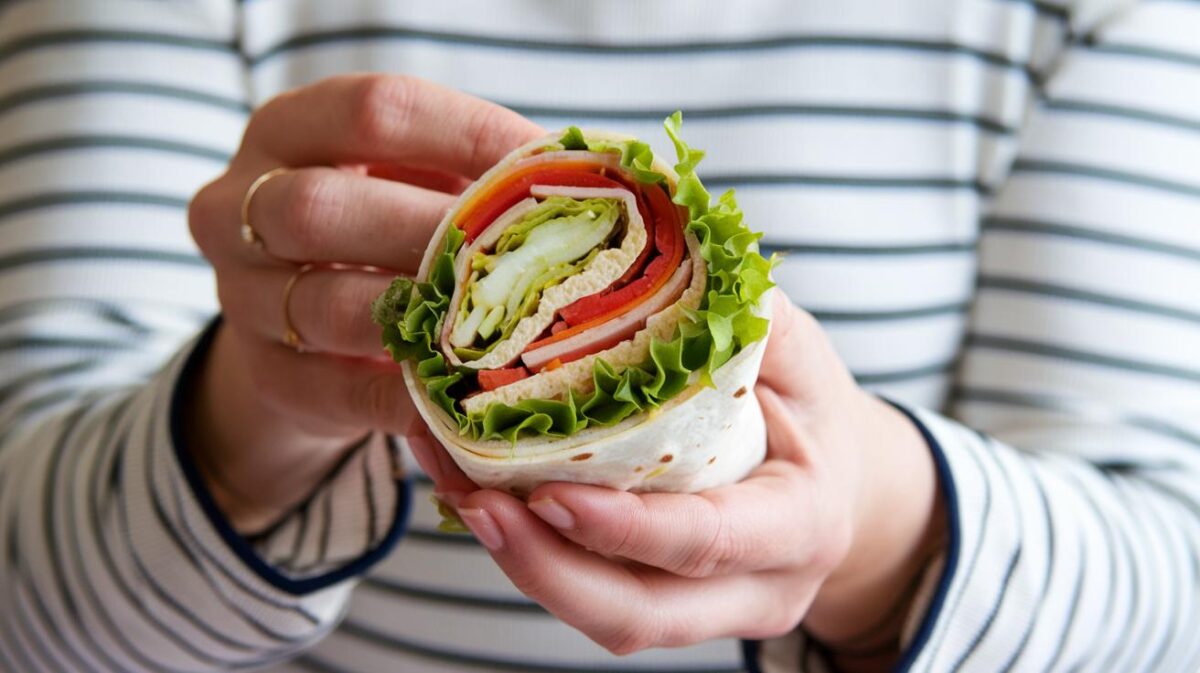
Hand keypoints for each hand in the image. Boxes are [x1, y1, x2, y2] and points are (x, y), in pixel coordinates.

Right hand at [186, 74, 542, 530]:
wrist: (295, 322)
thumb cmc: (382, 230)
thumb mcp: (412, 180)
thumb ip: (474, 177)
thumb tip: (599, 186)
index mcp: (290, 129)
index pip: (376, 111)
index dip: (469, 134)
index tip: (552, 165)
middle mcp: (240, 205)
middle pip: (322, 208)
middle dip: (432, 235)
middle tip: (524, 259)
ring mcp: (241, 295)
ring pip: (325, 307)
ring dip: (423, 325)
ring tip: (507, 334)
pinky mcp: (266, 375)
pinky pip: (339, 392)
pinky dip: (410, 400)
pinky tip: (469, 403)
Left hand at [411, 292, 944, 668]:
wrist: (835, 479)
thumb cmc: (812, 406)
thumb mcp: (800, 353)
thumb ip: (744, 316)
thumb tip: (663, 245)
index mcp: (801, 524)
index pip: (706, 541)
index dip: (622, 528)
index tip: (544, 492)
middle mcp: (758, 589)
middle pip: (638, 615)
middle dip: (543, 567)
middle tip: (471, 500)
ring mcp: (709, 612)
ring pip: (603, 618)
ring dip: (521, 562)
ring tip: (454, 490)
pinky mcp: (663, 606)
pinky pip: (590, 596)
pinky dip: (531, 554)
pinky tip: (477, 496)